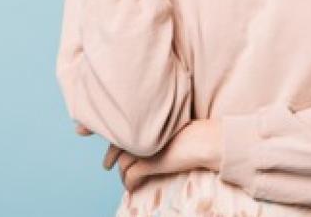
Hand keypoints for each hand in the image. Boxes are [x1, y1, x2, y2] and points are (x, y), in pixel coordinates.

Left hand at [104, 119, 221, 191]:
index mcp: (144, 122)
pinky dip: (129, 184)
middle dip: (110, 158)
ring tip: (125, 180)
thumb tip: (147, 142)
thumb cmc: (193, 133)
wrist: (203, 141)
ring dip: (122, 174)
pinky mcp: (149, 163)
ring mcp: (144, 148)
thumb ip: (155, 132)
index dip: (113, 142)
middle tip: (106, 165)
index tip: (111, 150)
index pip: (120, 130)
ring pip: (123, 164)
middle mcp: (141, 133)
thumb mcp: (170, 128)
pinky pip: (131, 176)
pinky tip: (132, 188)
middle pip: (116, 147)